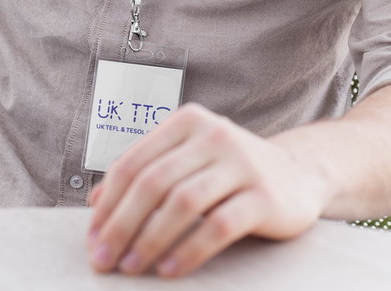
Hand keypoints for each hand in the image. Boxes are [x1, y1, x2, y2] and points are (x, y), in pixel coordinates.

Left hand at [86, 103, 325, 277]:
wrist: (298, 175)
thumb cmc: (230, 171)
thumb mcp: (188, 160)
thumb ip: (146, 171)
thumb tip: (93, 202)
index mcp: (188, 121)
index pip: (135, 162)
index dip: (108, 203)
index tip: (92, 238)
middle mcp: (214, 134)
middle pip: (154, 182)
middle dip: (121, 225)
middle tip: (103, 261)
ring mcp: (242, 163)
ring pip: (182, 202)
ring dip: (150, 240)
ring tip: (131, 268)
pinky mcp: (264, 195)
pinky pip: (217, 226)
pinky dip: (188, 250)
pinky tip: (169, 270)